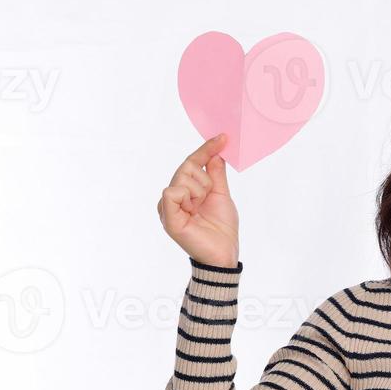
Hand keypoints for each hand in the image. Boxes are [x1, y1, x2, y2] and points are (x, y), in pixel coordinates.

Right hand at [157, 133, 238, 266]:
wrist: (223, 252)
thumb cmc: (222, 228)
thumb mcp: (221, 194)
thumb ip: (216, 173)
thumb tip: (216, 152)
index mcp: (185, 191)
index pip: (192, 163)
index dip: (206, 149)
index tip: (223, 137)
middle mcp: (173, 197)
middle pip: (187, 168)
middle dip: (204, 181)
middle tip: (207, 200)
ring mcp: (168, 207)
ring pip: (182, 179)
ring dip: (199, 193)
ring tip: (200, 210)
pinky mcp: (167, 217)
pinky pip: (172, 193)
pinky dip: (187, 198)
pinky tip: (192, 211)